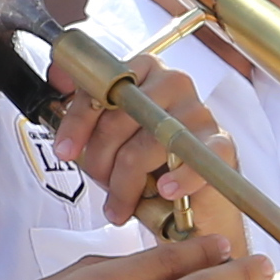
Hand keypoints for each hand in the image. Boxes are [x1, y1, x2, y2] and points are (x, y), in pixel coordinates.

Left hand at [54, 72, 253, 258]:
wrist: (191, 207)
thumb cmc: (148, 168)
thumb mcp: (109, 140)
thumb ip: (87, 112)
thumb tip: (57, 78)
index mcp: (144, 72)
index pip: (102, 86)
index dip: (78, 121)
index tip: (65, 151)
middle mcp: (173, 83)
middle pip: (120, 119)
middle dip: (100, 160)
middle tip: (100, 185)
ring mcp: (199, 113)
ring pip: (144, 146)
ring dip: (125, 185)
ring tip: (120, 206)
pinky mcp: (222, 144)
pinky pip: (191, 161)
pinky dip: (175, 180)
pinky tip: (163, 191)